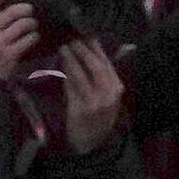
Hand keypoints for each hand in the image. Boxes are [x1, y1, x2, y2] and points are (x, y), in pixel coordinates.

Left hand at [55, 37, 126, 153]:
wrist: (93, 142)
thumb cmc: (99, 116)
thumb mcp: (107, 96)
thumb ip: (103, 76)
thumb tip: (94, 52)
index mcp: (116, 87)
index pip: (107, 63)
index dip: (97, 49)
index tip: (87, 36)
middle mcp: (108, 93)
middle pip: (95, 67)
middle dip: (83, 52)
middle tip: (73, 40)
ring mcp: (94, 102)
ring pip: (82, 76)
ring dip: (72, 61)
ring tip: (64, 49)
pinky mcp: (80, 109)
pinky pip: (72, 89)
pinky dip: (67, 76)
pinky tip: (62, 68)